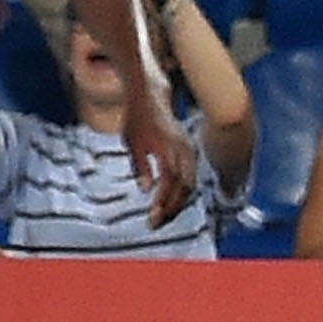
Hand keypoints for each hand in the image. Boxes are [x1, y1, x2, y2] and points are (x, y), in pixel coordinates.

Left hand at [123, 102, 199, 226]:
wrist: (151, 97)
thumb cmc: (139, 119)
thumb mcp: (133, 142)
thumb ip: (141, 166)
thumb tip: (145, 189)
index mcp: (170, 148)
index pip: (171, 181)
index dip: (162, 201)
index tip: (151, 217)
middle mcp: (184, 151)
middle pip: (185, 187)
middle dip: (171, 208)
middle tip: (155, 224)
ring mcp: (189, 151)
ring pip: (190, 185)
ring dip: (176, 203)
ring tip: (161, 217)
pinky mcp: (189, 153)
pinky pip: (189, 178)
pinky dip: (180, 193)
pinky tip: (167, 202)